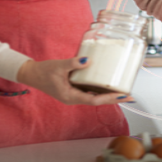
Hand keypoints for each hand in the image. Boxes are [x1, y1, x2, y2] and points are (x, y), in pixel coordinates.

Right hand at [16, 58, 134, 105]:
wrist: (31, 74)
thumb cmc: (43, 71)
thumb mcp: (58, 66)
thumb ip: (73, 63)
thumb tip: (87, 60)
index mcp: (71, 97)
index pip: (95, 101)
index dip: (110, 98)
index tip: (122, 96)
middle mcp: (75, 98)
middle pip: (98, 101)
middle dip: (114, 99)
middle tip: (130, 96)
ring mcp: (75, 95)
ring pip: (95, 97)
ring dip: (109, 95)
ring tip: (123, 92)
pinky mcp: (74, 90)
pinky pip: (90, 92)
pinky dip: (100, 90)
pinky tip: (109, 85)